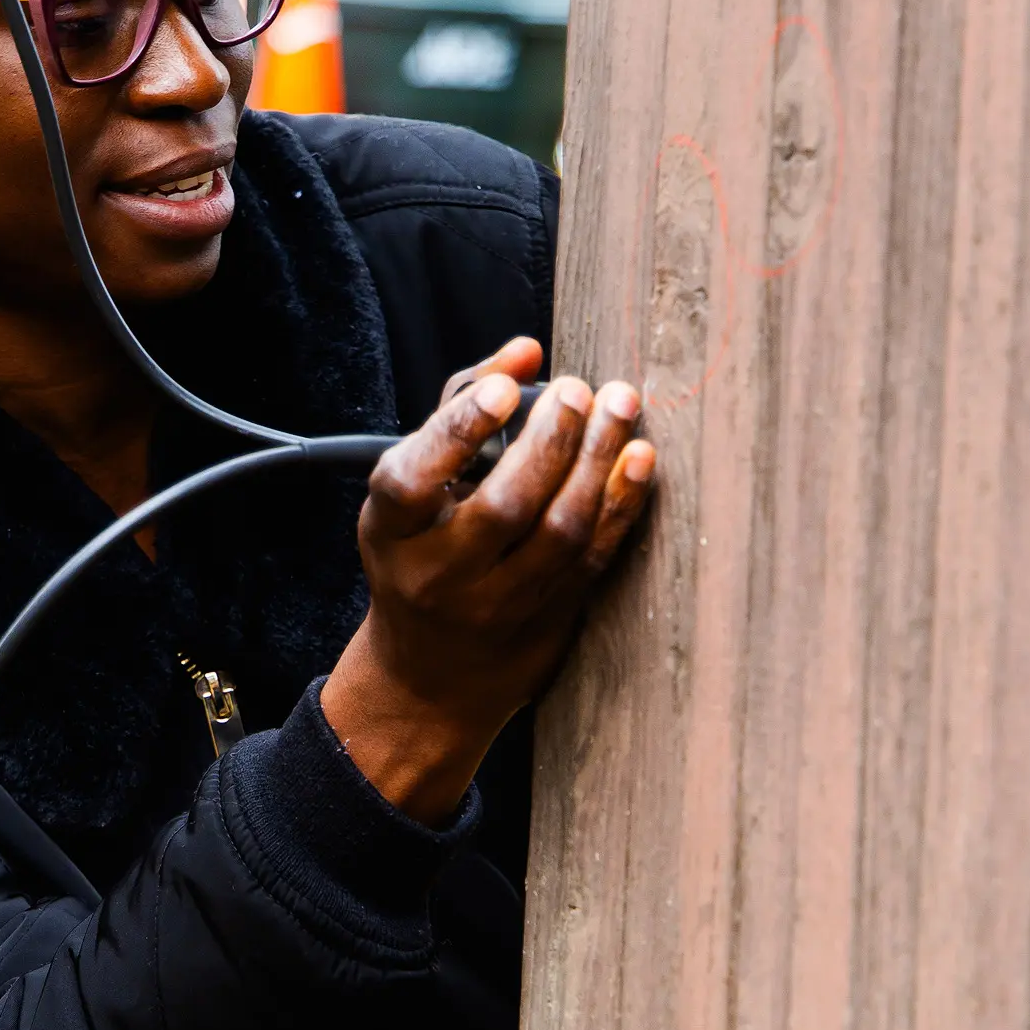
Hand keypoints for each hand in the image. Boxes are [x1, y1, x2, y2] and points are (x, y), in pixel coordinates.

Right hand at [320, 335, 655, 822]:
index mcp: (391, 533)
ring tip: (619, 405)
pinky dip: (622, 503)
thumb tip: (525, 351)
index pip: (412, 480)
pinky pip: (593, 556)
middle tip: (578, 390)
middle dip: (552, 439)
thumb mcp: (413, 488)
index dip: (459, 431)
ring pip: (559, 530)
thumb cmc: (422, 553)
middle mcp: (439, 575)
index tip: (505, 391)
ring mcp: (497, 605)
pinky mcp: (548, 619)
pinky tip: (638, 458)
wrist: (431, 678)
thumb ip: (459, 408)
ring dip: (598, 460)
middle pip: (504, 505)